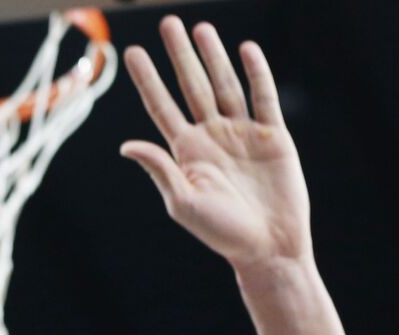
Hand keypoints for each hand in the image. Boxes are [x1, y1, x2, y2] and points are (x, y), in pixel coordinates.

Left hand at [121, 17, 310, 270]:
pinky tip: (246, 50)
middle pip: (192, 86)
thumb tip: (126, 145)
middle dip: (180, 55)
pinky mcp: (272, 137)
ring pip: (225, 85)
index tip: (132, 52)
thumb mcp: (184, 203)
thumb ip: (160, 170)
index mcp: (186, 151)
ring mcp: (242, 133)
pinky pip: (263, 97)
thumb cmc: (222, 232)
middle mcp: (211, 136)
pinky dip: (256, 73)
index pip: (161, 106)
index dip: (148, 80)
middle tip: (168, 23)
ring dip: (214, 57)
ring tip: (201, 28)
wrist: (268, 247)